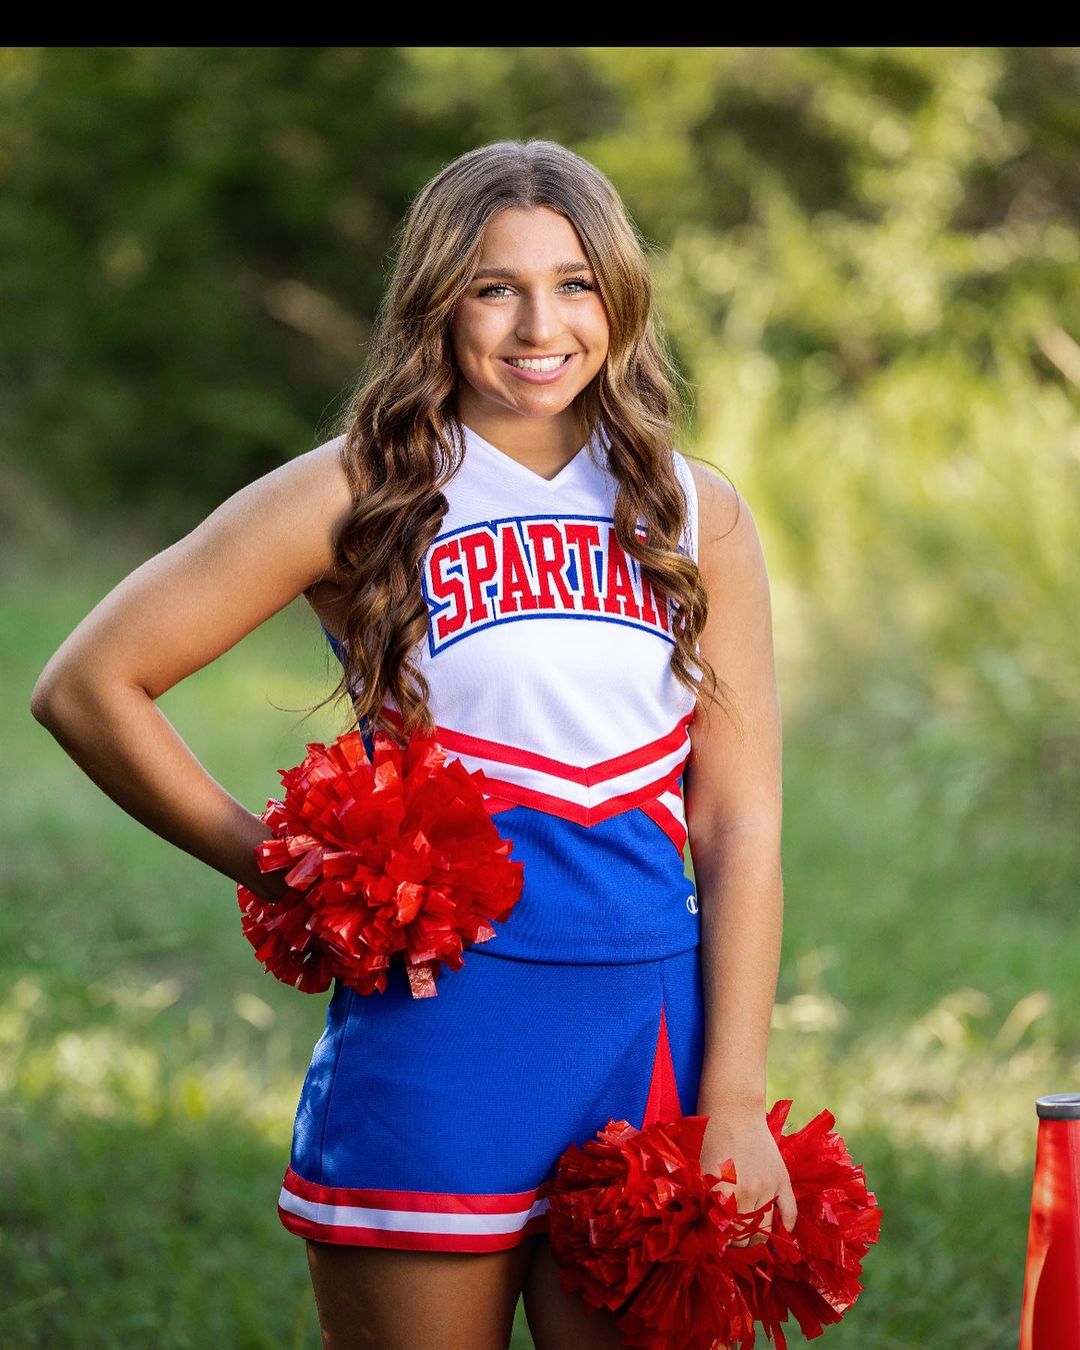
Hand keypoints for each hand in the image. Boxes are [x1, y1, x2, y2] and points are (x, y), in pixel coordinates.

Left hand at [698, 1109, 796, 1246]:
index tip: (719, 1247)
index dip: (722, 1244)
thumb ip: (705, 1201)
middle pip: (747, 1236)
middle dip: (739, 1244)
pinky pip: (790, 1210)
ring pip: (766, 1227)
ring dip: (759, 1237)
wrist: (733, 1108)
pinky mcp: (782, 1178)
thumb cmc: (709, 1136)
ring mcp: (768, 1186)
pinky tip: (783, 1232)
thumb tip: (708, 1229)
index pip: (725, 1236)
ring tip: (752, 1241)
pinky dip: (787, 1224)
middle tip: (733, 1245)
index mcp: (723, 1193)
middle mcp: (747, 1194)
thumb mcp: (700, 1170)